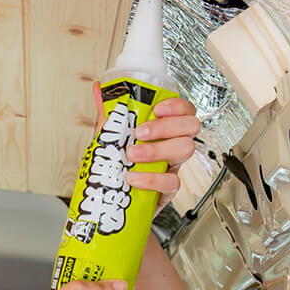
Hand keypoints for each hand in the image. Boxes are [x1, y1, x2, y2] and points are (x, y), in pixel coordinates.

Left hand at [92, 82, 199, 215]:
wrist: (113, 200)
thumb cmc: (118, 165)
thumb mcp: (111, 137)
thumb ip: (109, 114)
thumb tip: (99, 89)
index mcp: (164, 129)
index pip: (185, 110)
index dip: (177, 105)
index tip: (157, 108)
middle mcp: (172, 145)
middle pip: (190, 126)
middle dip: (166, 126)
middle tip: (140, 133)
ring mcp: (172, 166)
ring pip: (185, 150)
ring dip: (157, 150)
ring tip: (132, 155)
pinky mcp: (167, 190)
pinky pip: (172, 182)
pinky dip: (151, 179)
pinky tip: (133, 177)